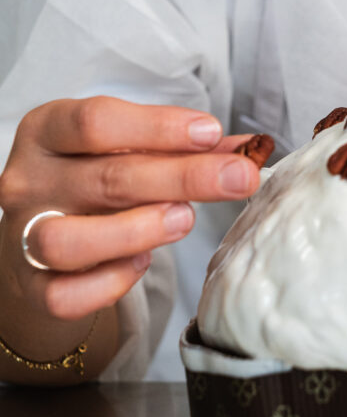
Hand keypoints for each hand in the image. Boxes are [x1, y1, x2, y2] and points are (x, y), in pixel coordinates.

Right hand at [0, 95, 260, 323]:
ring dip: (139, 229)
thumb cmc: (96, 174)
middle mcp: (28, 179)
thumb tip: (253, 148)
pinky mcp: (30, 287)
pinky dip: (107, 282)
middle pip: (106, 177)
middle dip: (184, 177)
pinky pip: (64, 295)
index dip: (159, 127)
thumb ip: (187, 145)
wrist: (44, 232)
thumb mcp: (131, 146)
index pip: (97, 121)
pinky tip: (141, 262)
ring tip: (185, 220)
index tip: (213, 133)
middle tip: (239, 178)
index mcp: (48, 129)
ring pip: (68, 240)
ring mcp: (20, 236)